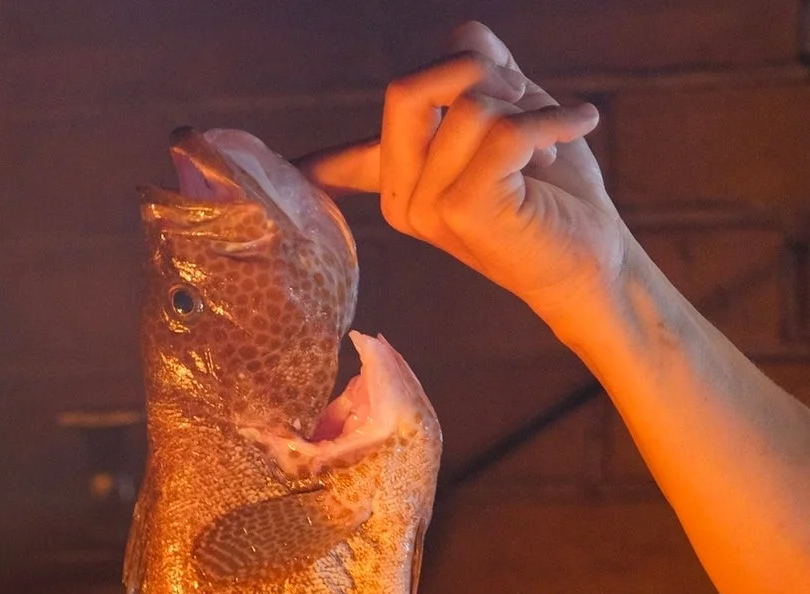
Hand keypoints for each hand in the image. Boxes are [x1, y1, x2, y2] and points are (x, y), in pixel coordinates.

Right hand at [300, 22, 627, 333]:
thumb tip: (458, 42)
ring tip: (553, 140)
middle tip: (525, 102)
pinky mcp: (462, 210)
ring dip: (530, 105)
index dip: (316, 164)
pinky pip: (503, 129)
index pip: (345, 155)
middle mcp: (402, 198)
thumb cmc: (555, 190)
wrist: (595, 258)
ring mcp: (426, 208)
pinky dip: (554, 119)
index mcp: (399, 181)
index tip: (292, 178)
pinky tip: (578, 126)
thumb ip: (479, 71)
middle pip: (406, 89)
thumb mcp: (513, 112)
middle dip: (479, 73)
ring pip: (468, 106)